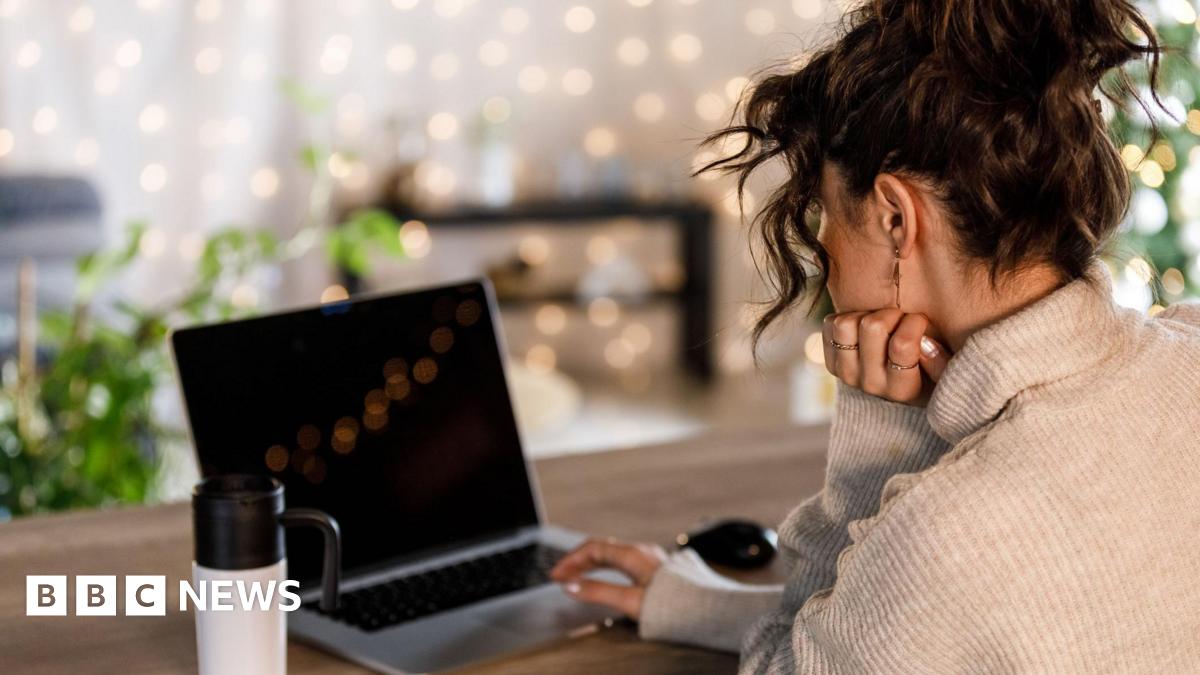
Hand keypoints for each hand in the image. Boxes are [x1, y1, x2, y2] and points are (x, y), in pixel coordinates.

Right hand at [548, 537, 666, 619]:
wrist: (706, 608)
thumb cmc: (672, 605)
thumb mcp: (630, 601)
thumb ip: (599, 592)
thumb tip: (570, 586)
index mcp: (633, 554)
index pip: (592, 549)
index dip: (571, 561)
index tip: (555, 575)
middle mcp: (642, 551)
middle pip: (602, 549)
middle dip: (578, 561)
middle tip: (561, 576)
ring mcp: (651, 557)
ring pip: (614, 554)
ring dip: (592, 563)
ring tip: (578, 576)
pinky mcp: (657, 567)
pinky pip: (624, 559)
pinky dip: (607, 566)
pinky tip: (605, 576)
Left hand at [821, 309, 949, 405]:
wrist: (896, 391)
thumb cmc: (928, 376)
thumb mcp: (945, 376)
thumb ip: (943, 361)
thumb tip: (925, 342)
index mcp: (903, 390)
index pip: (902, 345)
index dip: (914, 322)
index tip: (920, 322)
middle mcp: (871, 384)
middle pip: (873, 326)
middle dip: (892, 314)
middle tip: (901, 319)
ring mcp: (848, 374)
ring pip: (846, 324)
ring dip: (866, 315)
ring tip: (882, 323)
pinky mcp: (832, 363)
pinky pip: (830, 324)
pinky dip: (847, 317)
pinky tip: (864, 328)